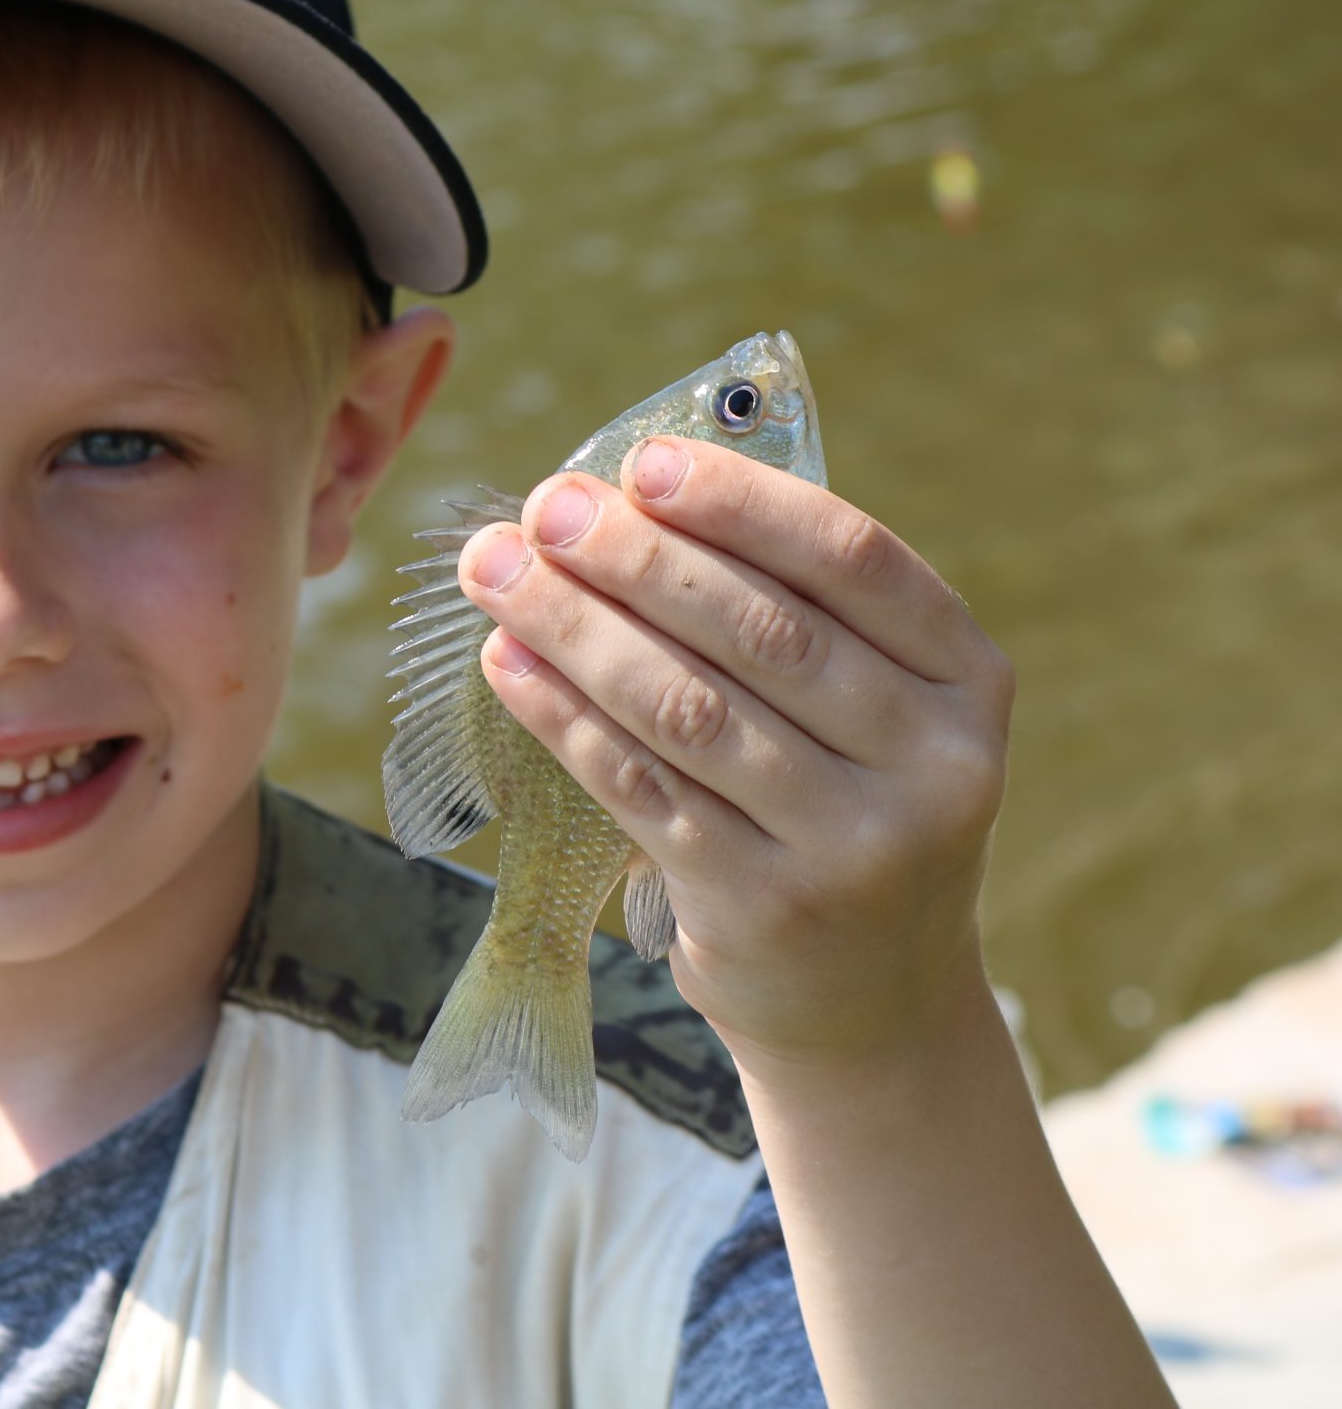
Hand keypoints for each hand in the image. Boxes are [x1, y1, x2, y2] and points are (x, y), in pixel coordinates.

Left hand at [459, 437, 1014, 1075]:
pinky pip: (642, 787)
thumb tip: (625, 496)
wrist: (873, 1005)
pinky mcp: (763, 907)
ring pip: (687, 707)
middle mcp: (932, 764)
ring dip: (577, 627)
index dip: (742, 503)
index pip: (855, 559)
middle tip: (545, 508)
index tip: (642, 462)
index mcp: (969, 681)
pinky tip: (508, 664)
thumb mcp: (874, 711)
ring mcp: (852, 846)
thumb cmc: (845, 806)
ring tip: (498, 572)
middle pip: (760, 630)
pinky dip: (565, 717)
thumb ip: (791, 607)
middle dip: (635, 557)